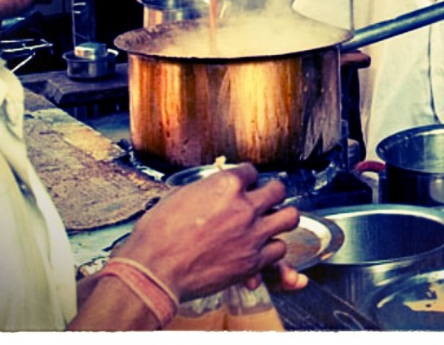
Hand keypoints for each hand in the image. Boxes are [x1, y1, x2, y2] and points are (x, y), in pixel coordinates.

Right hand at [113, 163, 299, 301]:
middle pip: (279, 190)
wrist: (154, 271)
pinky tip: (262, 248)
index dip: (248, 178)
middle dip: (272, 192)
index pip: (252, 171)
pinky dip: (272, 249)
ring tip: (272, 221)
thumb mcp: (178, 196)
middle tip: (267, 198)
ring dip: (280, 218)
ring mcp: (252, 234)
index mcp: (226, 185)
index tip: (245, 184)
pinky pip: (279, 249)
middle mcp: (245, 206)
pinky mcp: (252, 261)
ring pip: (289, 218)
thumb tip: (211, 189)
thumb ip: (205, 190)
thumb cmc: (157, 235)